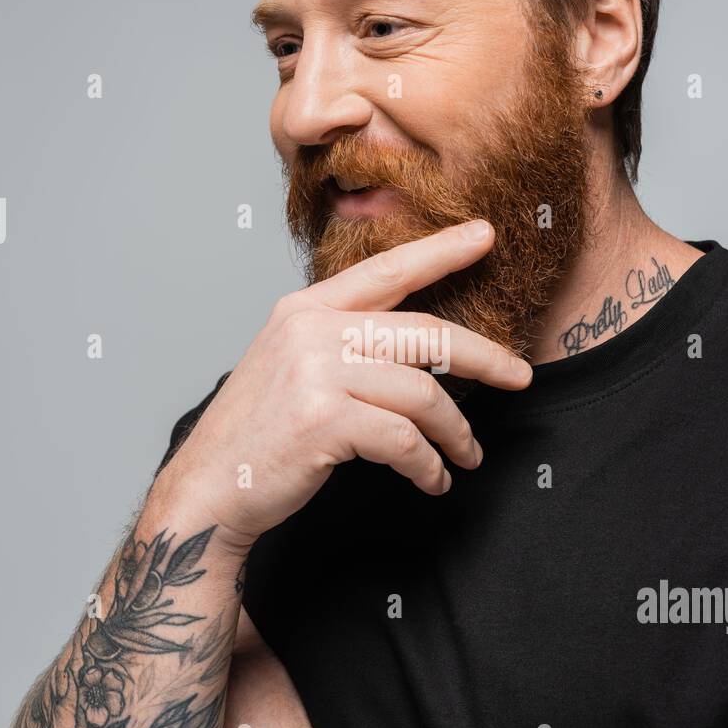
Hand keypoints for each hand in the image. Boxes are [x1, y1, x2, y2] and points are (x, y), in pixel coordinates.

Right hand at [158, 221, 531, 551]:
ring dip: (455, 433)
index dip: (441, 250)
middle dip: (484, 357)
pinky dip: (428, 465)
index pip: (388, 270)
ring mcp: (317, 373)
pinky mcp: (326, 421)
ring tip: (467, 457)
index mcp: (305, 309)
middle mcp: (312, 330)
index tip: (486, 236)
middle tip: (519, 377)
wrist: (208, 490)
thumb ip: (342, 344)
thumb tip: (413, 350)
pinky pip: (405, 441)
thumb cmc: (257, 435)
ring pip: (423, 394)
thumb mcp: (291, 367)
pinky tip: (433, 479)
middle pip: (426, 333)